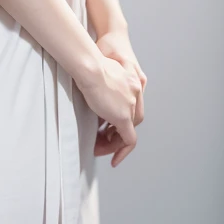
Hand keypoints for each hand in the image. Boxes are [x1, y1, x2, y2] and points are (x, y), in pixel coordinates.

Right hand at [93, 28, 146, 166]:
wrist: (89, 65)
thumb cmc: (88, 63)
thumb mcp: (98, 73)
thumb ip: (102, 86)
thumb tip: (94, 96)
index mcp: (131, 80)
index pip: (130, 104)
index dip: (120, 114)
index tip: (108, 124)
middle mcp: (135, 93)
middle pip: (132, 119)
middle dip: (117, 131)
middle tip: (102, 138)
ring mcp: (130, 105)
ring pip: (129, 131)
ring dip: (116, 142)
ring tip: (100, 147)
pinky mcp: (124, 117)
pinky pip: (128, 140)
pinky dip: (122, 150)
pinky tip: (113, 159)